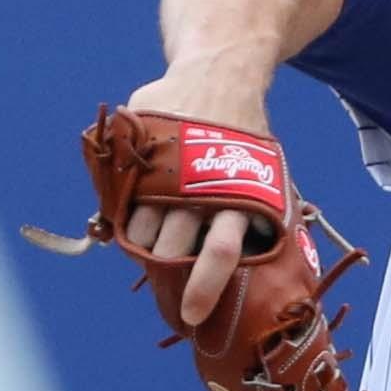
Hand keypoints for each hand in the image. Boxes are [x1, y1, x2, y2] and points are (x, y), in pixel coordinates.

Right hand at [122, 53, 273, 325]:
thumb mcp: (265, 176)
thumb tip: (269, 276)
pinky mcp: (139, 150)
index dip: (203, 289)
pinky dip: (125, 216)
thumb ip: (256, 220)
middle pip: (170, 249)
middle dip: (165, 275)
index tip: (189, 316)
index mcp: (239, 195)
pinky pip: (121, 200)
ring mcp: (165, 167)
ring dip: (141, 247)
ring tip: (150, 243)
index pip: (219, 253)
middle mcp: (200, 185)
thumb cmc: (243, 138)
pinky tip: (136, 211)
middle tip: (165, 287)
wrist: (220, 74)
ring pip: (140, 229)